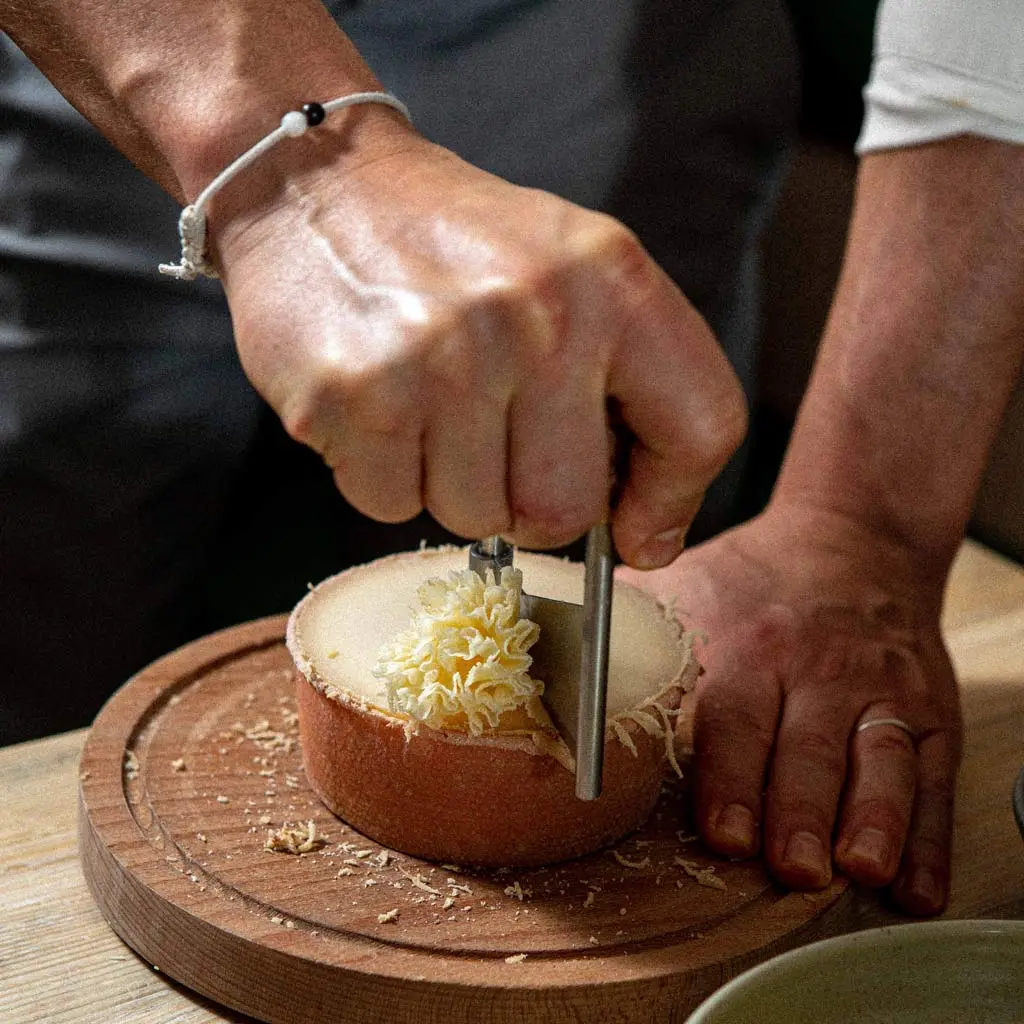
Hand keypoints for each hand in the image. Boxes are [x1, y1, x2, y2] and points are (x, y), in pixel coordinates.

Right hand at [210, 132, 745, 567]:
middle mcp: (535, 316)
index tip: (640, 529)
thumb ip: (627, 384)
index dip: (671, 500)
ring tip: (428, 404)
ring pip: (478, 517)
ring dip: (452, 484)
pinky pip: (393, 506)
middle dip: (530, 500)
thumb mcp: (570, 270)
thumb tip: (652, 531)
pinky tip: (379, 408)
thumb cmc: (453, 245)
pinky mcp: (357, 398)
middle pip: (568, 508)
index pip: (700, 427)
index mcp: (610, 278)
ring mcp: (442, 359)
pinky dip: (385, 476)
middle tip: (495, 441)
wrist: (316, 187)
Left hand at [618, 501, 962, 914]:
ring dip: (872, 820)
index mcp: (751, 643)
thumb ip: (627, 622)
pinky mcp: (929, 709)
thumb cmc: (754, 578)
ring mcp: (881, 689)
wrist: (854, 538)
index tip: (725, 832)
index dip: (731, 778)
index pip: (736, 717)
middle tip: (791, 868)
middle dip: (799, 813)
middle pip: (809, 748)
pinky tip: (915, 885)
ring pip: (881, 760)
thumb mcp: (686, 582)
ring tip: (856, 868)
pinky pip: (933, 774)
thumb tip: (549, 647)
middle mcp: (819, 667)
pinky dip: (927, 836)